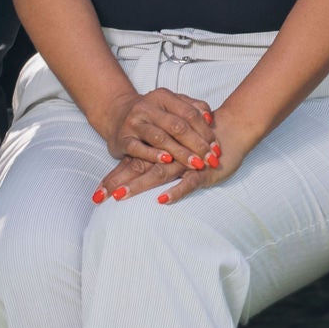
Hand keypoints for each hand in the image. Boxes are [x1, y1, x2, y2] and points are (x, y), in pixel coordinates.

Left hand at [92, 121, 235, 206]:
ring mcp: (185, 163)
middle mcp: (170, 155)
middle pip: (140, 169)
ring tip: (119, 195)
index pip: (134, 164)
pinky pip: (188, 183)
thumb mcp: (181, 146)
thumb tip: (137, 171)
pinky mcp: (202, 172)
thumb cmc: (204, 139)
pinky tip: (161, 200)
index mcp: (162, 150)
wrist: (232, 127)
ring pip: (158, 174)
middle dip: (119, 181)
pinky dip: (175, 192)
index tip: (96, 195)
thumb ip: (161, 156)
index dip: (115, 177)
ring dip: (138, 185)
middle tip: (99, 196)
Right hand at [97, 88, 217, 166]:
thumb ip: (193, 108)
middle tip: (210, 160)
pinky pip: (139, 148)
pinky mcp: (123, 139)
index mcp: (163, 97)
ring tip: (196, 164)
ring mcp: (134, 123)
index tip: (216, 147)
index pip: (189, 113)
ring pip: (161, 138)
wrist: (117, 115)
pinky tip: (167, 161)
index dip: (205, 131)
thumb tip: (210, 119)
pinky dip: (154, 155)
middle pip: (177, 126)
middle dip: (197, 145)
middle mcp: (147, 107)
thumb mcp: (171, 104)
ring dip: (181, 153)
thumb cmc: (152, 113)